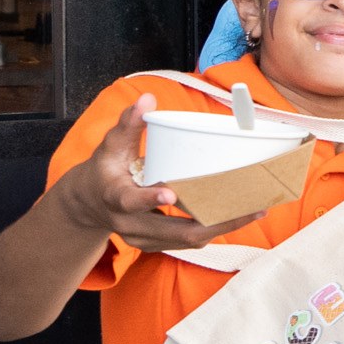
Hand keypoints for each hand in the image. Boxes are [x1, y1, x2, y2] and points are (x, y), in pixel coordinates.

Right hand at [55, 101, 237, 251]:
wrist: (88, 203)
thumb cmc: (105, 169)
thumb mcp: (111, 146)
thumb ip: (129, 123)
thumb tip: (147, 98)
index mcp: (113, 196)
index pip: (129, 200)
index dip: (149, 199)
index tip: (170, 194)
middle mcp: (127, 223)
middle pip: (175, 231)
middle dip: (215, 223)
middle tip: (251, 209)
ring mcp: (141, 239)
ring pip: (187, 240)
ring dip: (222, 228)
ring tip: (255, 211)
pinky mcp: (154, 245)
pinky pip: (188, 241)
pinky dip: (214, 230)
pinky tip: (239, 217)